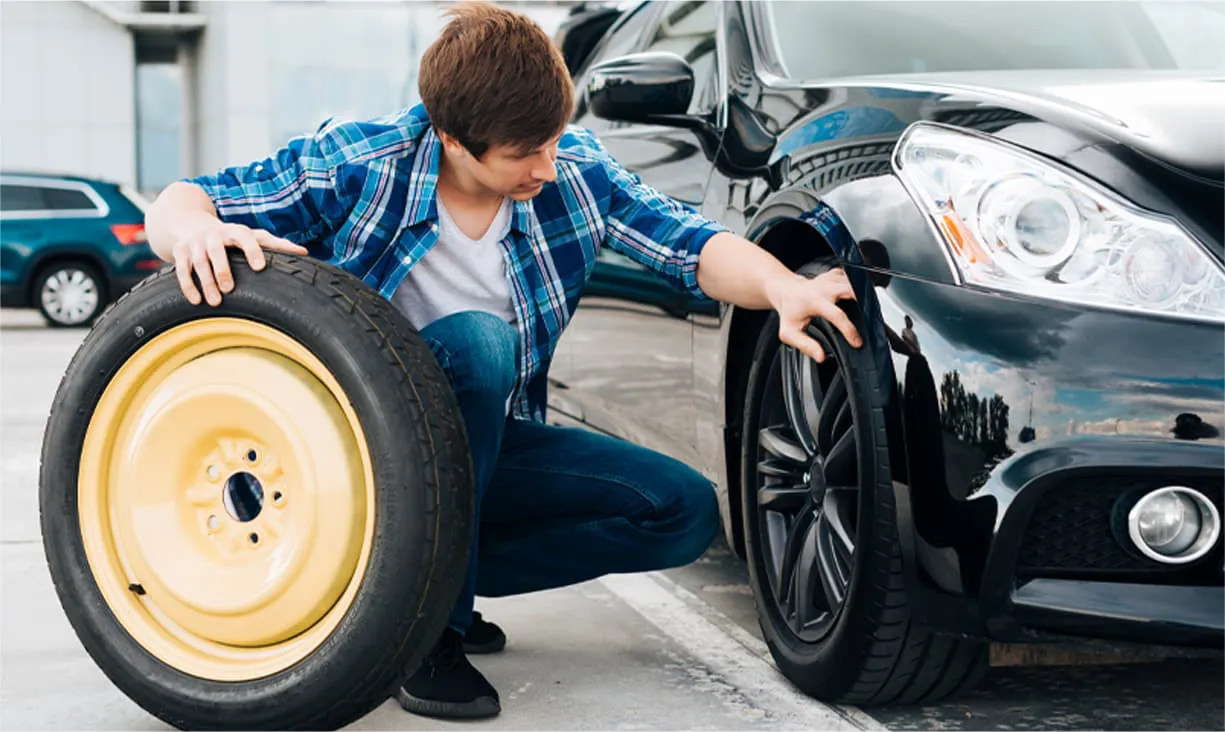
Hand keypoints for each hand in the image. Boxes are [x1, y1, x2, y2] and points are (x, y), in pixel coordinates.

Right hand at [172, 222, 308, 305]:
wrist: (192, 224)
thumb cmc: (232, 237)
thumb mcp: (252, 236)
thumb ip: (276, 244)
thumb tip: (304, 253)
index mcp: (235, 231)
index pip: (245, 237)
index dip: (252, 250)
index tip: (260, 267)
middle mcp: (213, 234)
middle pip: (216, 250)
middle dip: (222, 269)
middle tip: (230, 289)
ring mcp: (195, 243)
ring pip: (198, 262)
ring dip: (205, 282)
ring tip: (215, 302)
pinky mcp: (180, 252)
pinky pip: (181, 269)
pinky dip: (188, 285)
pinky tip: (196, 301)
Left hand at [772, 268, 861, 361]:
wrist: (787, 292)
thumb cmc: (790, 312)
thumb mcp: (789, 333)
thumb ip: (805, 345)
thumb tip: (821, 356)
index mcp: (814, 301)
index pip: (837, 315)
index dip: (849, 330)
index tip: (857, 342)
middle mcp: (825, 287)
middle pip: (853, 291)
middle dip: (865, 305)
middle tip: (870, 321)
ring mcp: (832, 278)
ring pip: (856, 282)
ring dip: (864, 296)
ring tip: (868, 312)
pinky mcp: (837, 274)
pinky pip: (854, 278)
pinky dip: (860, 287)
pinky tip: (860, 298)